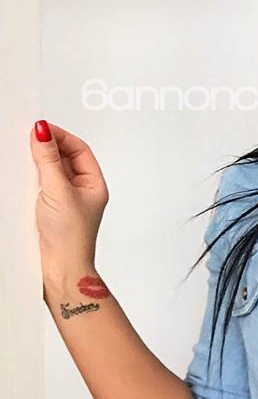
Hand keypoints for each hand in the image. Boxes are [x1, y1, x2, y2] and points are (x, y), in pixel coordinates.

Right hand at [30, 120, 108, 272]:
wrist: (60, 270)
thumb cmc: (70, 238)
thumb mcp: (58, 191)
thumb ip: (49, 160)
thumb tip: (43, 132)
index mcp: (94, 185)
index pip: (79, 149)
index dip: (61, 136)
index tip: (41, 129)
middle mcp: (81, 191)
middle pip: (64, 157)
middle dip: (48, 146)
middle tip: (29, 138)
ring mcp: (64, 200)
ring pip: (50, 170)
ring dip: (38, 162)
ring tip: (24, 155)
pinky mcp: (49, 209)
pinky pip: (40, 184)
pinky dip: (31, 177)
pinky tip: (22, 175)